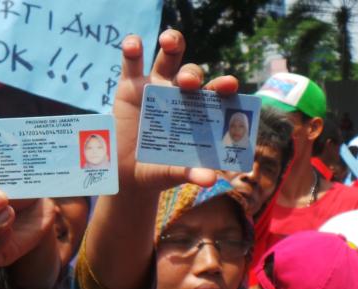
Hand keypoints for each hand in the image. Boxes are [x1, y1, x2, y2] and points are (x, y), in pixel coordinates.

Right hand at [114, 30, 238, 192]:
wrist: (127, 176)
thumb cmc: (159, 171)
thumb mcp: (174, 173)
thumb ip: (190, 172)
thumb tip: (211, 178)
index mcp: (197, 111)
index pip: (215, 93)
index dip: (224, 85)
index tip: (230, 85)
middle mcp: (179, 94)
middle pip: (191, 72)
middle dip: (193, 73)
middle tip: (188, 82)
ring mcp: (155, 86)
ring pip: (167, 57)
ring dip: (171, 43)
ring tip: (169, 41)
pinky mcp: (130, 85)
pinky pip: (132, 62)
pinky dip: (133, 49)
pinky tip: (134, 44)